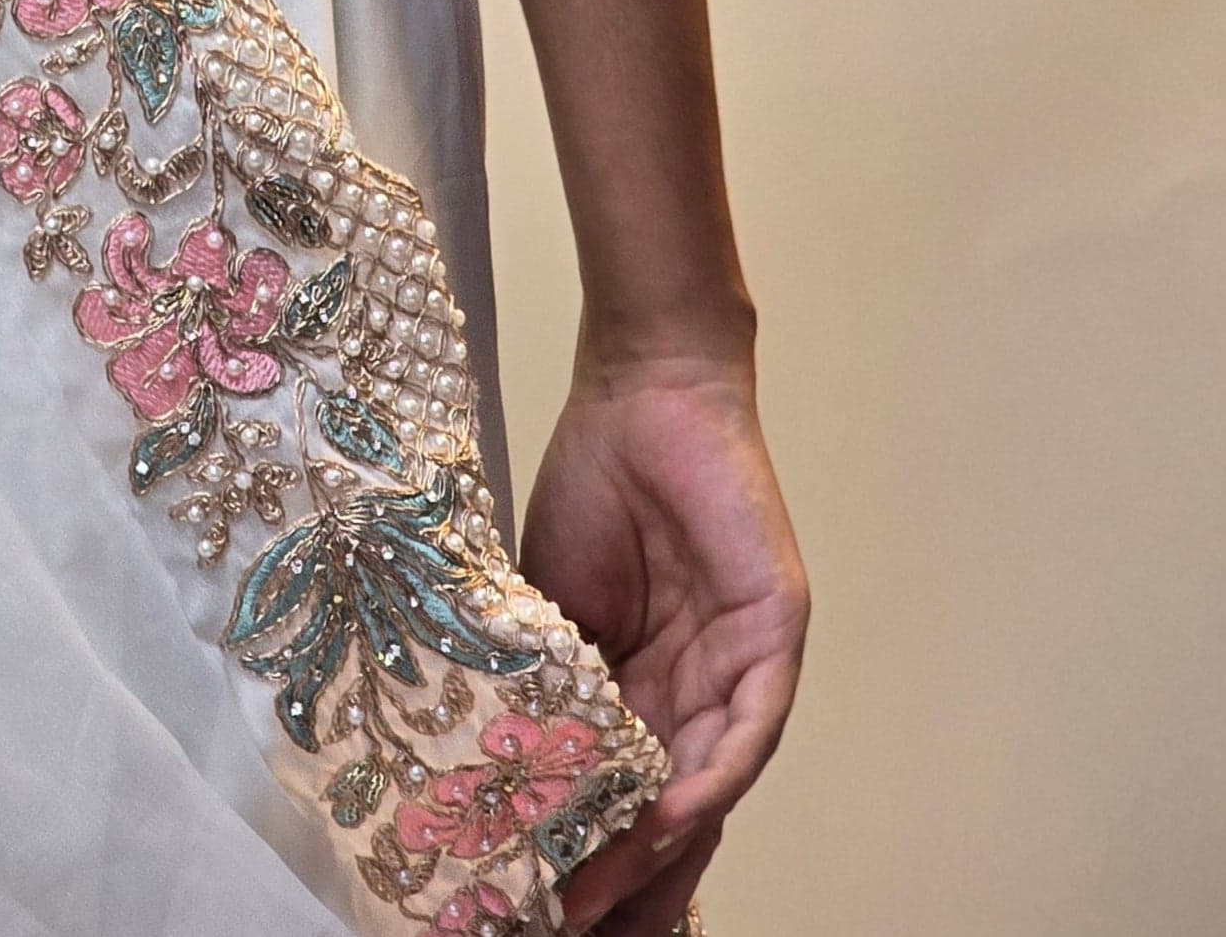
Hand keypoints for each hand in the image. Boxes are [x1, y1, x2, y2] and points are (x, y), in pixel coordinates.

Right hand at [516, 351, 806, 931]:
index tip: (539, 902)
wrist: (640, 390)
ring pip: (708, 786)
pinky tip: (667, 818)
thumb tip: (498, 772)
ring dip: (657, 846)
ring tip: (602, 896)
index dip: (590, 850)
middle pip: (671, 810)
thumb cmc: (592, 481)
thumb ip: (543, 681)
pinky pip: (748, 730)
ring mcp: (742, 669)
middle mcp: (699, 693)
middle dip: (626, 877)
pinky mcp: (776, 637)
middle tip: (571, 928)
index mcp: (644, 686)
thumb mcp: (546, 602)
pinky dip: (708, 780)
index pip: (623, 790)